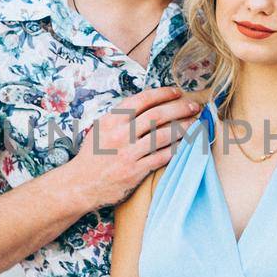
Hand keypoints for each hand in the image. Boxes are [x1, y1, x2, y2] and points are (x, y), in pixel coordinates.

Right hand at [72, 85, 202, 208]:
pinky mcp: (135, 171)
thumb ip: (121, 116)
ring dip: (182, 128)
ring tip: (195, 124)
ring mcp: (128, 153)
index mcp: (112, 119)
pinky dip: (176, 149)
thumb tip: (146, 104)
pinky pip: (161, 157)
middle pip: (157, 115)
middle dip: (179, 108)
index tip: (176, 92)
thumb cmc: (93, 155)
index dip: (163, 94)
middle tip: (193, 107)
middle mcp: (120, 134)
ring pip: (163, 135)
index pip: (142, 100)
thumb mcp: (101, 128)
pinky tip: (185, 145)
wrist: (81, 184)